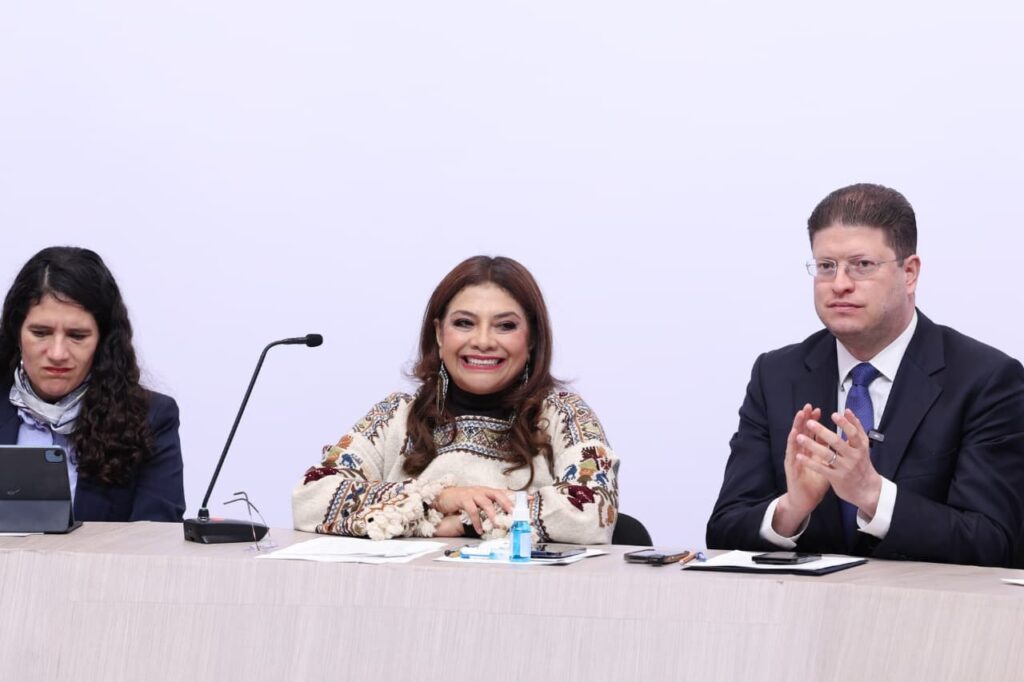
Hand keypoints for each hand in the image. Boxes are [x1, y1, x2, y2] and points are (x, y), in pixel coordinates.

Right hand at [433, 486, 513, 534]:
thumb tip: (503, 519)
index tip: (531, 499)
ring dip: (492, 514)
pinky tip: (479, 530)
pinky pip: (472, 511)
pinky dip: (477, 521)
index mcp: (488, 491)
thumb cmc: (464, 501)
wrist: (445, 497)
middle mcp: (483, 491)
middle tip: (514, 512)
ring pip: (486, 502)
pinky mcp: (463, 499)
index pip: (505, 492)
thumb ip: (490, 507)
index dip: (518, 495)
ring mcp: (473, 494)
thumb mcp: (479, 502)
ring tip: (497, 523)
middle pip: (498, 494)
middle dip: (507, 503)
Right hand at [773, 404, 829, 535]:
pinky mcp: (791, 467)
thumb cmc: (815, 484)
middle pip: (802, 432)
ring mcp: (794, 458)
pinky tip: (794, 433)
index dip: (814, 421)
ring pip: (795, 439)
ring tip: (800, 414)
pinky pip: (792, 453)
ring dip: (797, 426)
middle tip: (808, 406)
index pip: (811, 433)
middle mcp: (800, 453)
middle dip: (805, 419)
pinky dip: (792, 442)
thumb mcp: (826, 466)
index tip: (819, 410)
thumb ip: (829, 455)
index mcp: (809, 452)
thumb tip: (838, 444)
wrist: (805, 501)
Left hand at [798, 409, 882, 517]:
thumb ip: (856, 428)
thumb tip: (848, 411)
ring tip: (799, 437)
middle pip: (837, 442)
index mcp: (860, 447)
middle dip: (822, 431)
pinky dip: (809, 462)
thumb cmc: (862, 464)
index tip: (833, 414)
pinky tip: (799, 456)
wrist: (866, 489)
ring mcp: (844, 468)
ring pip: (826, 454)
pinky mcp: (836, 478)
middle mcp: (853, 457)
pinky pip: (821, 468)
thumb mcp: (863, 446)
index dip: (844, 424)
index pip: (853, 433)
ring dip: (811, 445)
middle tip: (809, 422)